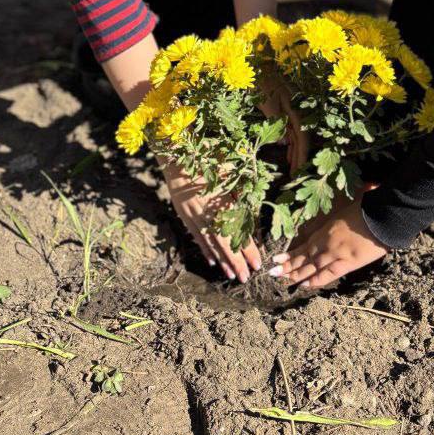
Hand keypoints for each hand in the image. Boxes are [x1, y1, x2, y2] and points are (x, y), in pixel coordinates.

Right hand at [164, 160, 261, 282]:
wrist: (176, 155)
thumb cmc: (206, 157)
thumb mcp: (229, 172)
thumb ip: (240, 194)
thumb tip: (250, 215)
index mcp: (222, 203)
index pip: (239, 233)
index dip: (249, 250)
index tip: (257, 263)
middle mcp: (209, 214)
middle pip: (225, 244)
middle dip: (237, 263)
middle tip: (246, 279)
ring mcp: (195, 216)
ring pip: (211, 244)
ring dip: (222, 261)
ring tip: (231, 276)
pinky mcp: (185, 215)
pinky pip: (197, 236)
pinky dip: (205, 249)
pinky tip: (212, 261)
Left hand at [259, 72, 307, 171]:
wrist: (260, 63)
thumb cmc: (264, 82)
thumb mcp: (268, 103)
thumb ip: (277, 122)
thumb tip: (283, 142)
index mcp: (297, 111)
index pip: (303, 139)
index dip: (302, 157)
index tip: (298, 172)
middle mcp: (298, 113)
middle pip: (302, 141)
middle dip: (300, 160)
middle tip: (295, 179)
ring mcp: (293, 112)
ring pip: (297, 137)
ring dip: (295, 154)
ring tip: (292, 171)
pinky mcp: (286, 111)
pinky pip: (290, 131)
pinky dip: (289, 144)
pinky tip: (287, 154)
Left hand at [269, 194, 388, 289]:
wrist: (384, 216)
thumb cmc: (369, 207)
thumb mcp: (348, 208)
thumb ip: (339, 216)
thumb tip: (331, 215)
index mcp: (326, 230)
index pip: (305, 245)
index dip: (291, 254)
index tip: (278, 259)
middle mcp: (327, 243)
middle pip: (305, 257)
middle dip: (289, 266)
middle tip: (273, 272)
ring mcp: (336, 254)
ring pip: (312, 267)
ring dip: (296, 274)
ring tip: (282, 279)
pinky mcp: (349, 263)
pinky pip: (330, 274)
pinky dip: (317, 280)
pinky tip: (305, 285)